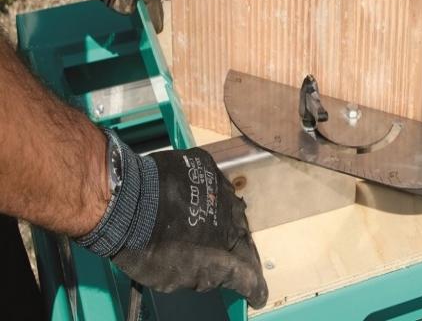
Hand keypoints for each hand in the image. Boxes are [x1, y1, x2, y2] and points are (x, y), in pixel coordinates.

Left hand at [76, 133, 267, 308]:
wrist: (128, 201)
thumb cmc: (150, 246)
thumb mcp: (180, 276)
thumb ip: (214, 276)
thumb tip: (244, 282)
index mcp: (227, 244)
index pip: (248, 267)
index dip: (253, 282)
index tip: (257, 294)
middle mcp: (232, 213)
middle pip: (241, 232)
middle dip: (238, 245)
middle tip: (228, 252)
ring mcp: (220, 185)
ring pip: (229, 203)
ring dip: (225, 215)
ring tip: (213, 222)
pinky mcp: (205, 164)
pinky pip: (214, 181)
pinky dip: (210, 192)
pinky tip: (198, 197)